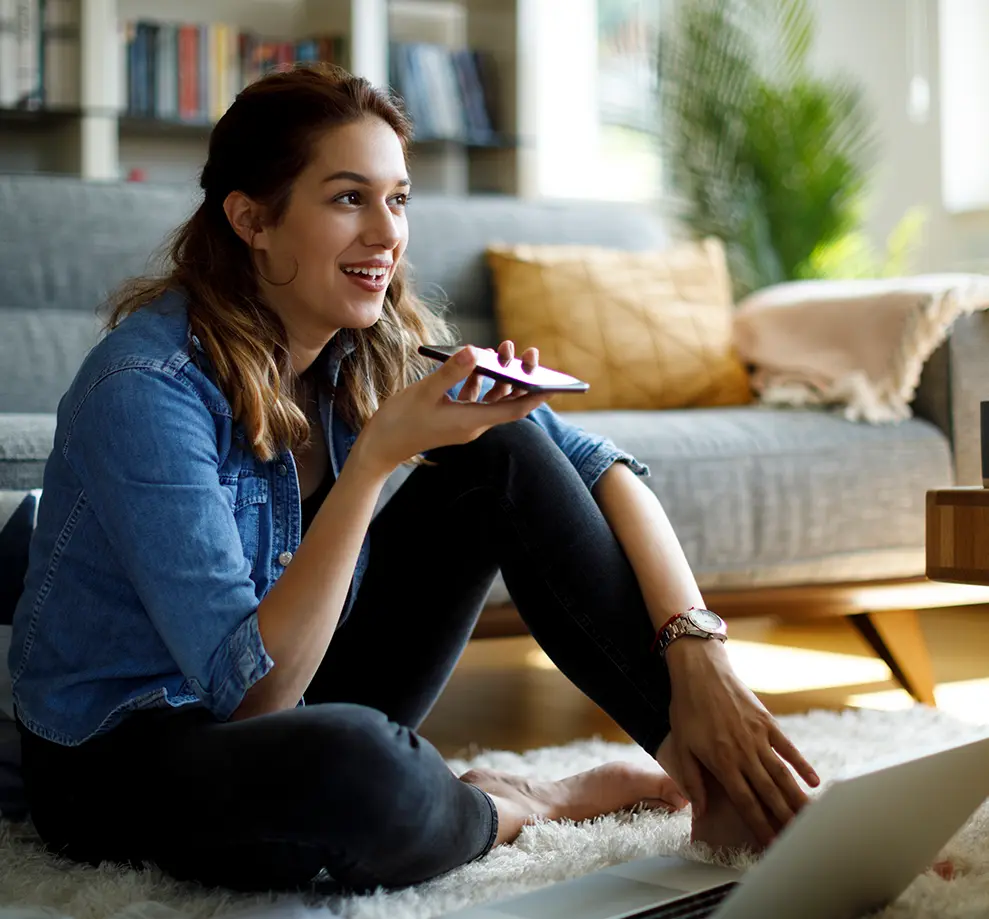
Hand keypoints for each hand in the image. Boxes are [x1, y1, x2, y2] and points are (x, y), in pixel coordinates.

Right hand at [354, 344, 549, 476]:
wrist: (379, 447)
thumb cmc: (399, 422)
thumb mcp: (424, 392)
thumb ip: (451, 371)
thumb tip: (474, 350)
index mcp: (472, 421)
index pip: (516, 409)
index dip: (538, 395)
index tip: (557, 382)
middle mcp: (474, 423)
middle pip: (509, 400)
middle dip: (521, 376)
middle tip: (529, 352)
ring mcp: (464, 421)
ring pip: (493, 397)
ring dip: (501, 375)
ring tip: (504, 347)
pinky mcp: (453, 417)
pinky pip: (476, 397)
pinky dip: (480, 380)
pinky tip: (477, 362)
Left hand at [655, 639, 819, 848]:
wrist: (700, 671)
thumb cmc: (686, 708)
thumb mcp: (681, 744)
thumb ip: (692, 780)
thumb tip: (700, 810)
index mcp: (722, 762)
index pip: (746, 802)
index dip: (760, 825)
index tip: (771, 845)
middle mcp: (744, 753)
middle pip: (769, 793)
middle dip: (784, 820)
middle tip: (799, 840)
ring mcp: (759, 736)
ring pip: (782, 775)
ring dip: (797, 798)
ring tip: (811, 819)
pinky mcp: (767, 722)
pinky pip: (788, 748)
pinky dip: (802, 765)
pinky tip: (814, 782)